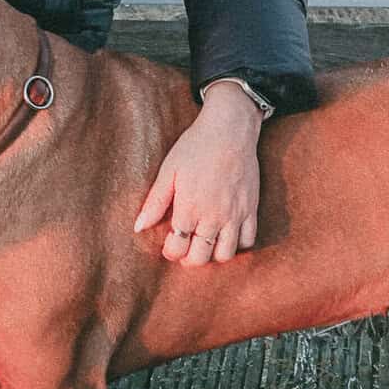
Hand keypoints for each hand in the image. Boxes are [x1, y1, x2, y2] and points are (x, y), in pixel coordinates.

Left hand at [132, 85, 261, 264]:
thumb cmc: (195, 147)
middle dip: (189, 259)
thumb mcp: (168, 170)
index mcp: (189, 208)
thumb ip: (154, 202)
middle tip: (185, 248)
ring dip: (213, 255)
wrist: (230, 129)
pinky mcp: (251, 209)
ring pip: (225, 255)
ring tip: (205, 243)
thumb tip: (138, 227)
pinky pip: (248, 240)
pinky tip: (227, 235)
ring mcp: (235, 215)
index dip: (170, 251)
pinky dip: (238, 244)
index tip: (169, 245)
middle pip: (200, 257)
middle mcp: (213, 217)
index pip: (177, 248)